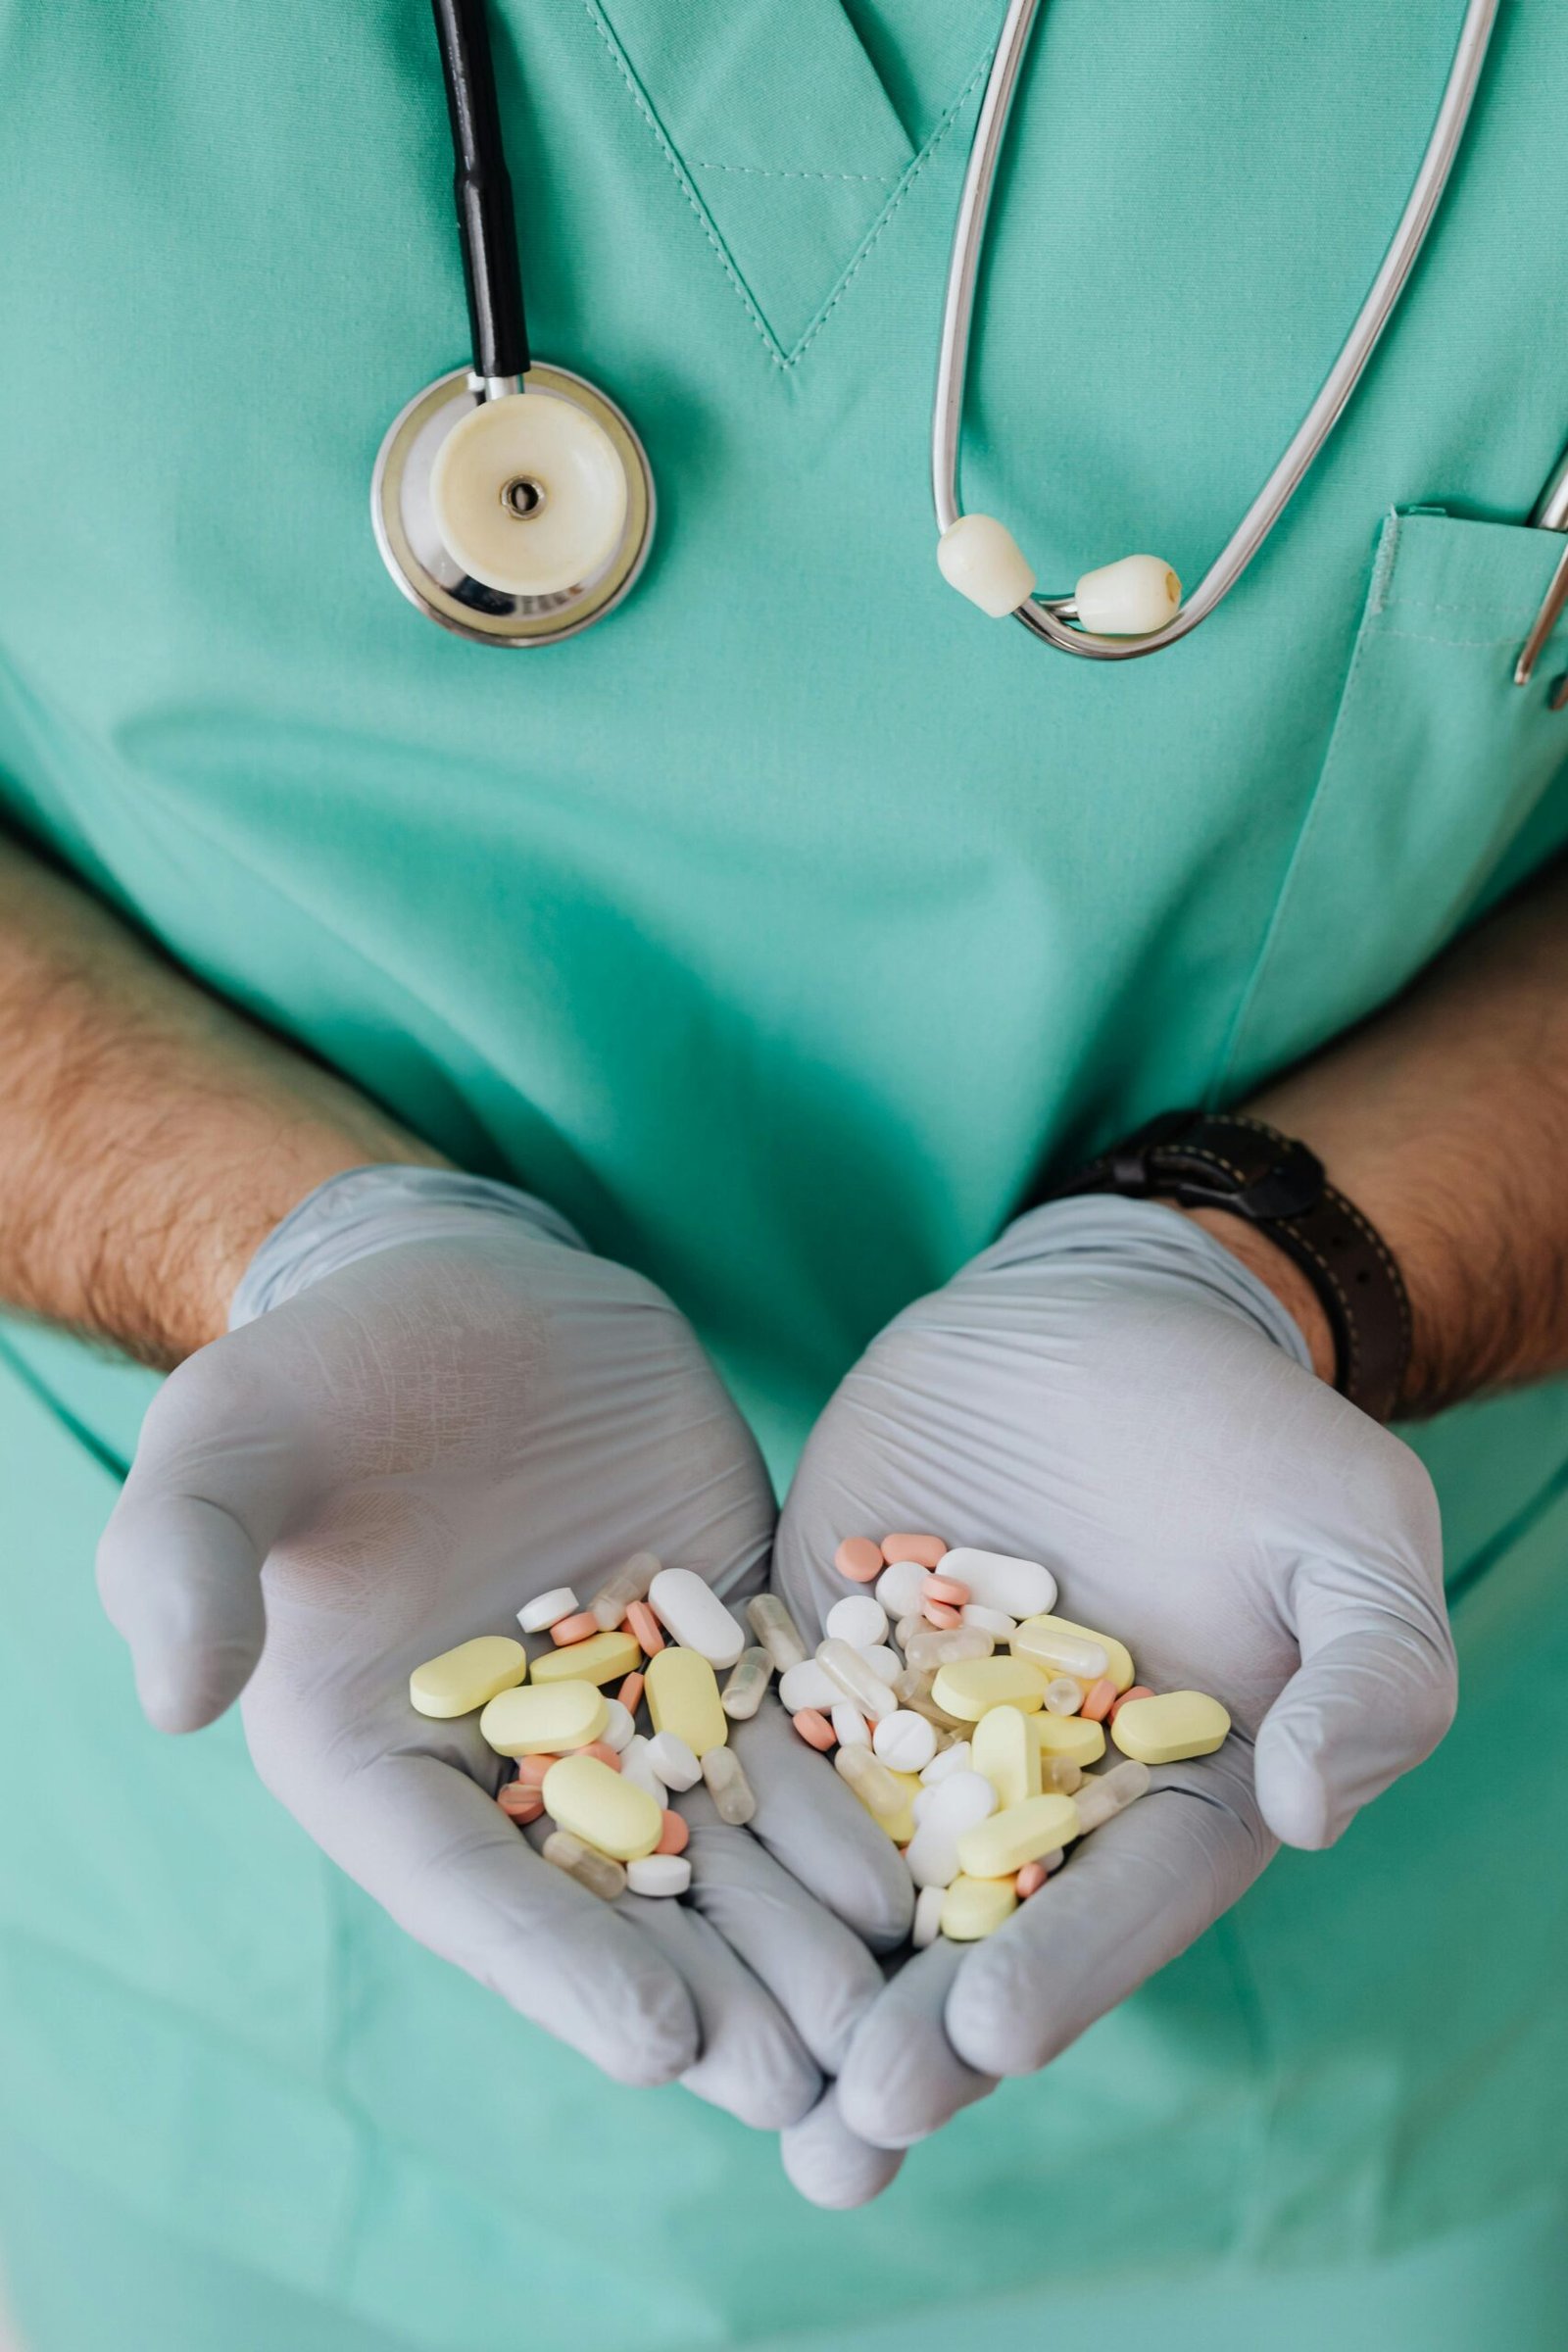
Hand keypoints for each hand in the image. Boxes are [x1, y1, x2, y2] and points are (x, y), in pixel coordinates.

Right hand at [96, 1167, 908, 2130]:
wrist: (458, 1287)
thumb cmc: (317, 1371)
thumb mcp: (226, 1443)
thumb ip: (185, 1560)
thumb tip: (172, 1702)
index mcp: (379, 1756)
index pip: (469, 1886)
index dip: (557, 1964)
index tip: (655, 2038)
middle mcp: (515, 1759)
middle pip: (619, 1895)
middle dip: (718, 1991)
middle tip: (818, 2084)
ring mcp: (633, 1699)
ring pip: (725, 1832)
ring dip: (806, 1928)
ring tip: (900, 2013)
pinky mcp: (724, 1627)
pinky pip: (792, 1719)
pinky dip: (850, 1789)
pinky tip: (930, 1853)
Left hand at [772, 1197, 1455, 2194]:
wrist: (1103, 1319)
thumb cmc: (1251, 1431)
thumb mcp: (1348, 1532)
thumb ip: (1369, 1672)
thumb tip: (1312, 1808)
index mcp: (1167, 1796)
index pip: (1119, 1901)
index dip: (1062, 1967)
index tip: (993, 2032)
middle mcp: (1027, 1791)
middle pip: (968, 1926)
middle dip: (906, 2030)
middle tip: (844, 2128)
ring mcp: (910, 1724)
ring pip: (847, 1862)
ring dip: (791, 1970)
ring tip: (727, 2066)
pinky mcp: (817, 1648)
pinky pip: (760, 1725)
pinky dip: (712, 1800)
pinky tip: (638, 1874)